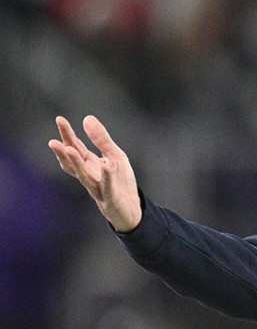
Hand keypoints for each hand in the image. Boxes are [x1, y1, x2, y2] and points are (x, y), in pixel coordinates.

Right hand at [49, 115, 141, 231]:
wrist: (132, 210)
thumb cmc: (121, 182)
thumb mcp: (115, 156)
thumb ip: (102, 140)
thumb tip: (87, 118)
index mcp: (89, 164)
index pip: (75, 147)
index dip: (68, 134)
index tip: (59, 120)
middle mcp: (89, 176)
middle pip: (74, 162)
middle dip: (64, 151)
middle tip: (53, 141)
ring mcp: (98, 188)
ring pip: (84, 176)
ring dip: (76, 163)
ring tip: (69, 150)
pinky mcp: (110, 199)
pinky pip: (108, 187)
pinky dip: (106, 177)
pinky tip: (106, 166)